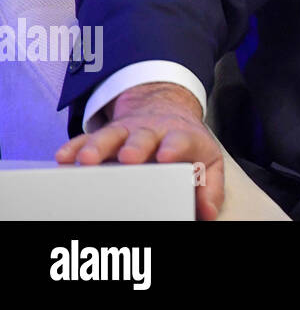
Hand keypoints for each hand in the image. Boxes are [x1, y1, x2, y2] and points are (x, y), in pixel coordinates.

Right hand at [54, 82, 224, 220]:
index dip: (174, 147)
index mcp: (181, 138)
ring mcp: (127, 132)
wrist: (168, 110)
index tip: (167, 155)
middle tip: (129, 157)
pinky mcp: (107, 135)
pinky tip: (64, 157)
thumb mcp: (208, 162)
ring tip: (86, 160)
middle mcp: (153, 133)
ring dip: (99, 146)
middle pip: (143, 137)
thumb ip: (209, 188)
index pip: (180, 141)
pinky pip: (87, 139)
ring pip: (112, 135)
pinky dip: (75, 147)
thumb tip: (207, 214)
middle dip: (135, 146)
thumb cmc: (187, 146)